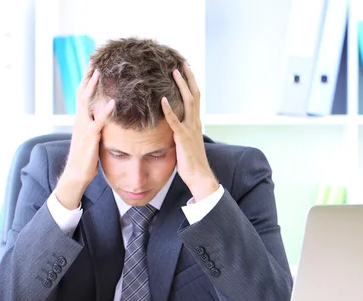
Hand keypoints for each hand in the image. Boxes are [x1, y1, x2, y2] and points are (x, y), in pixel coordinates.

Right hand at [55, 67, 114, 209]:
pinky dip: (105, 112)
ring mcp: (84, 128)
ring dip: (93, 87)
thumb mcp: (92, 137)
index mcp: (81, 119)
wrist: (77, 174)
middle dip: (88, 76)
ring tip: (99, 72)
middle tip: (94, 60)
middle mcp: (80, 120)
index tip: (94, 65)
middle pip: (82, 92)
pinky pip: (98, 122)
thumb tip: (107, 115)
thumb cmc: (86, 157)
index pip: (83, 94)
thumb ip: (97, 124)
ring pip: (86, 103)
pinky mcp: (90, 138)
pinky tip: (113, 102)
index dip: (87, 80)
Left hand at [162, 62, 218, 201]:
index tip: (185, 69)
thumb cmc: (191, 162)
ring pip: (188, 102)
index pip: (194, 98)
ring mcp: (190, 129)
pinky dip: (169, 110)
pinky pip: (176, 121)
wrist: (199, 176)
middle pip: (193, 94)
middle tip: (181, 62)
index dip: (190, 82)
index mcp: (196, 123)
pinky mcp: (183, 138)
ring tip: (174, 72)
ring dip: (181, 86)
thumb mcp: (186, 142)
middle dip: (187, 77)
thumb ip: (181, 131)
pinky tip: (163, 100)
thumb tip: (172, 125)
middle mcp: (195, 122)